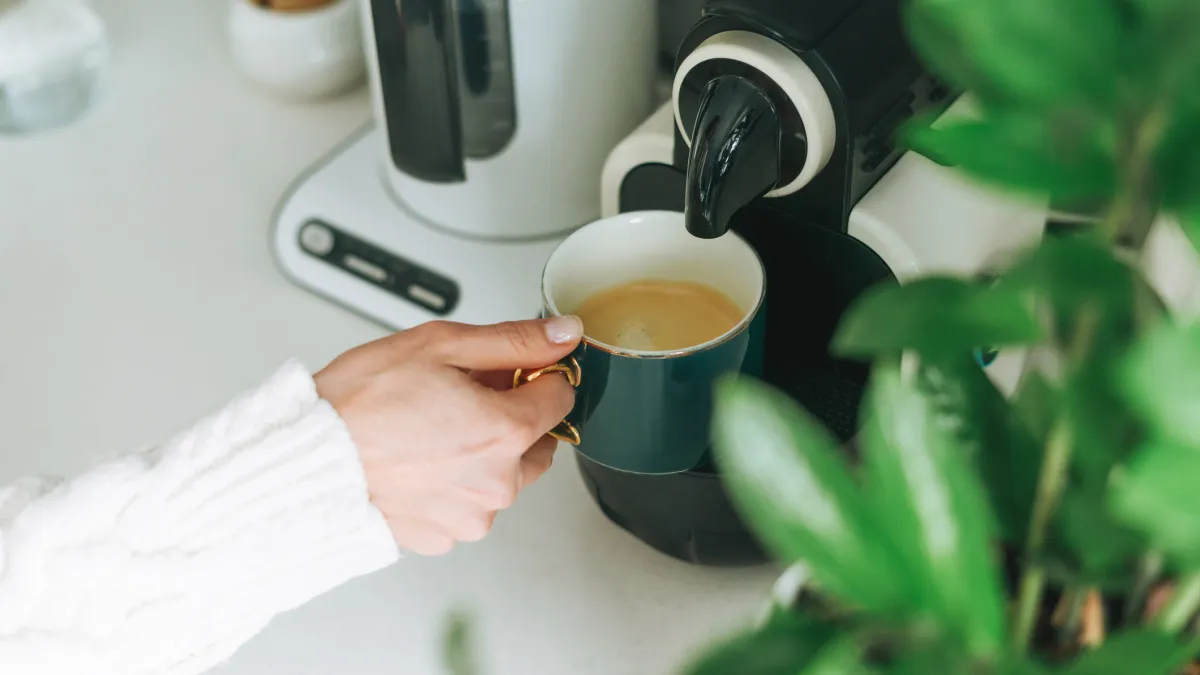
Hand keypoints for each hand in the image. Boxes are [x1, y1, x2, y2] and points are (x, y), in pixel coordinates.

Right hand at [314, 316, 582, 555]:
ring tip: (431, 430)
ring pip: (502, 476)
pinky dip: (452, 484)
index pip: (561, 397)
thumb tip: (563, 334)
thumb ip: (514, 340)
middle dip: (513, 417)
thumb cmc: (360, 403)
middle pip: (537, 441)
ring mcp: (470, 517)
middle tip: (461, 397)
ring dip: (484, 454)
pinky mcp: (443, 536)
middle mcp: (497, 483)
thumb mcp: (440, 345)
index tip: (509, 371)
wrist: (304, 459)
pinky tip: (417, 461)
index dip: (536, 375)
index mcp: (506, 432)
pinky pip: (465, 504)